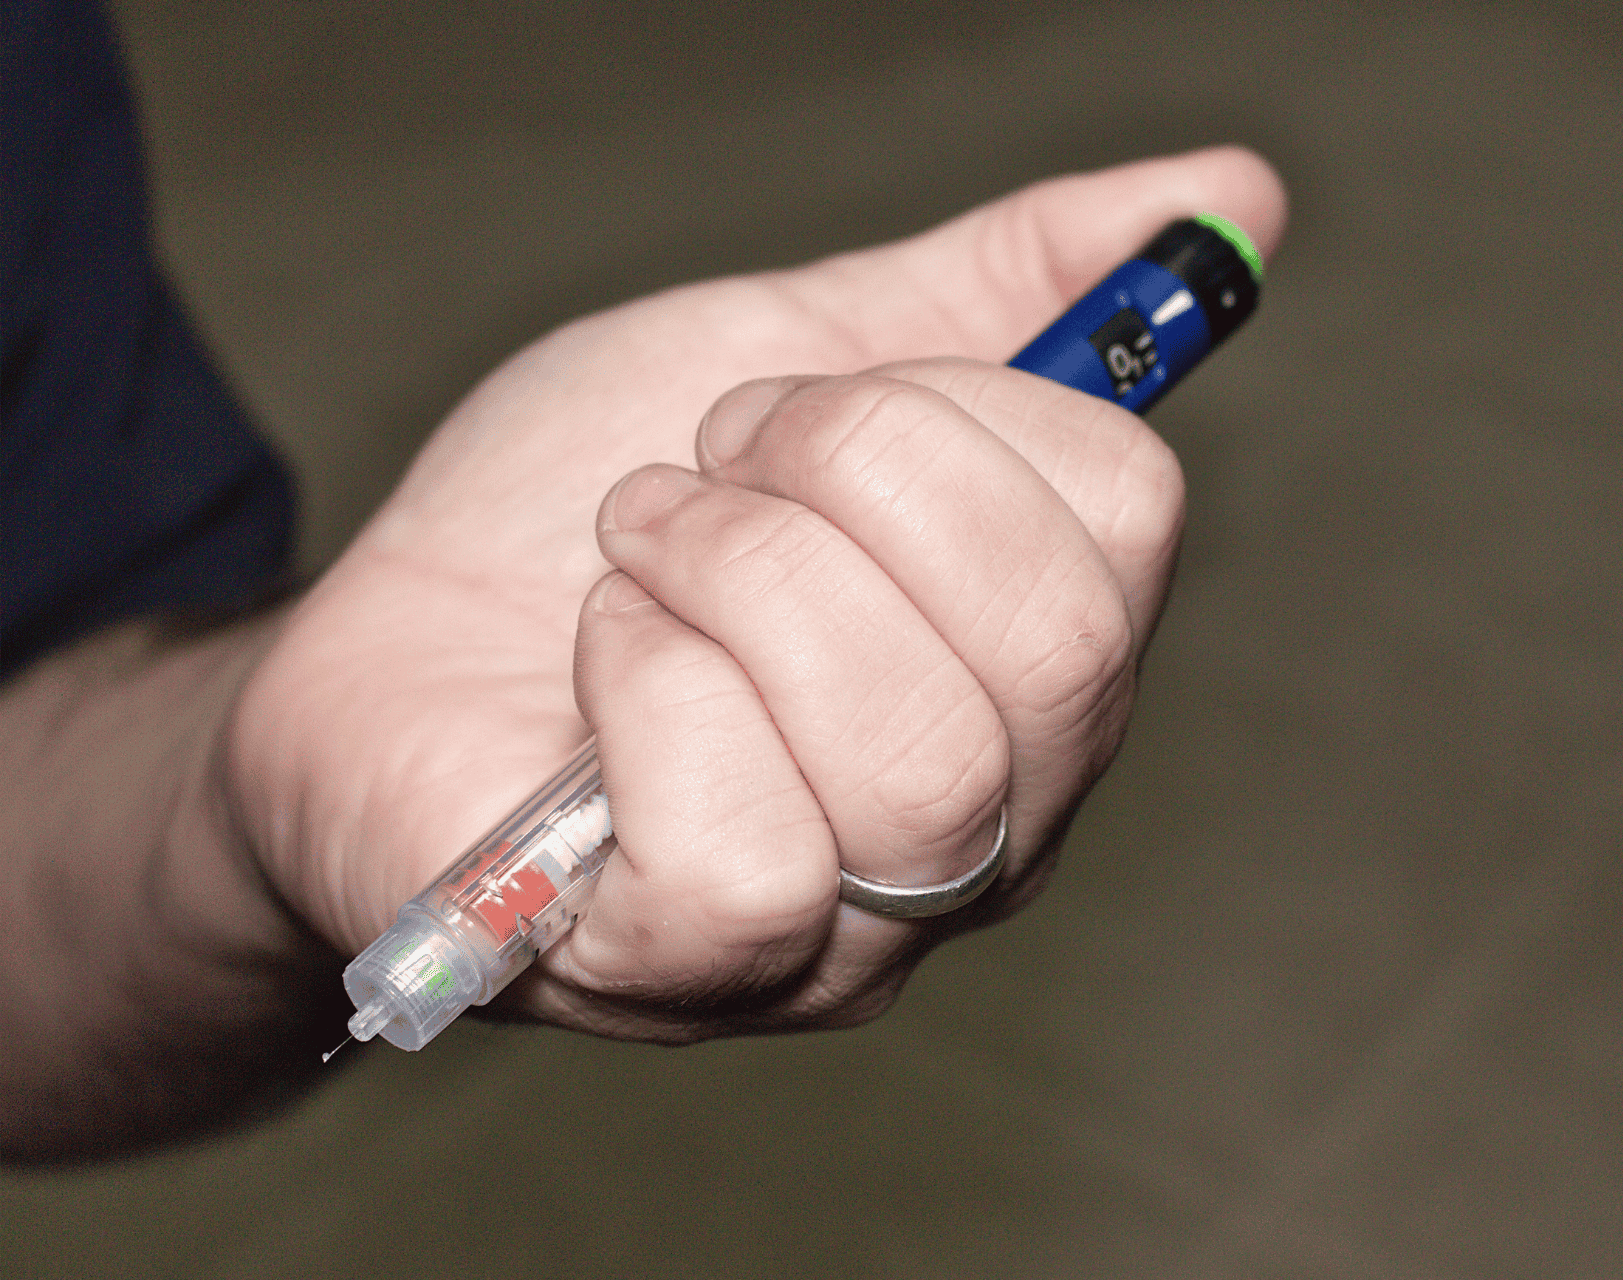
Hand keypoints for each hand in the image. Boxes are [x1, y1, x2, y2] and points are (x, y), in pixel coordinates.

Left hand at [230, 148, 1284, 1041]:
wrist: (382, 640)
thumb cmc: (592, 515)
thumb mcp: (799, 350)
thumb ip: (1005, 286)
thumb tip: (1232, 190)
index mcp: (1039, 669)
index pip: (1128, 518)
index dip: (948, 405)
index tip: (794, 407)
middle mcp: (994, 825)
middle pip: (1058, 646)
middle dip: (846, 478)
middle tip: (711, 460)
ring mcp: (858, 932)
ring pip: (917, 753)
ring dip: (736, 574)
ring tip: (638, 546)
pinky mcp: (696, 978)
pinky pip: (749, 851)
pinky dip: (647, 691)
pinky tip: (594, 664)